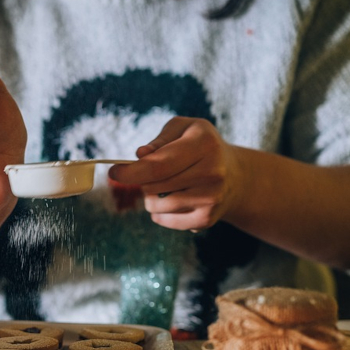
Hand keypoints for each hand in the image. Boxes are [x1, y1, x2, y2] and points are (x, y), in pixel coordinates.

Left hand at [108, 117, 242, 230]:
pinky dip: (161, 212)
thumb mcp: (184, 129)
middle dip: (142, 181)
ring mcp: (211, 199)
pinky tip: (174, 199)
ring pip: (157, 205)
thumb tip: (141, 156)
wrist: (235, 175)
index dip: (131, 171)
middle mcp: (212, 173)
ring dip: (151, 197)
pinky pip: (165, 220)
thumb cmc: (200, 146)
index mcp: (204, 144)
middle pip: (154, 186)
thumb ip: (160, 140)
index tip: (114, 172)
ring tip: (166, 186)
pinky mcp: (206, 220)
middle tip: (150, 175)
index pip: (159, 165)